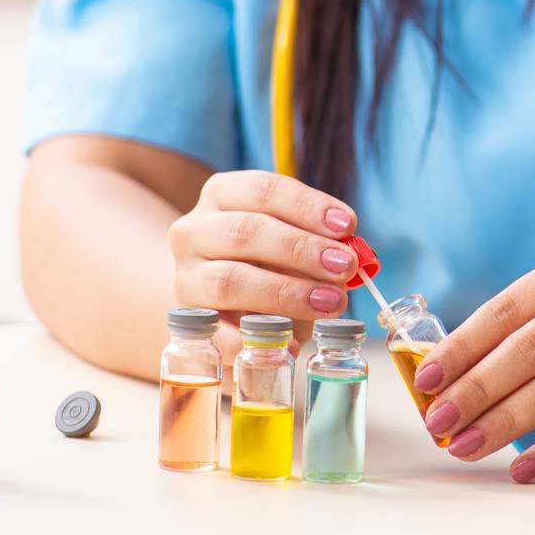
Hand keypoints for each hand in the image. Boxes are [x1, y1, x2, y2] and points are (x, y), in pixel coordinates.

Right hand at [168, 170, 358, 375]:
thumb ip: (315, 242)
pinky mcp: (185, 322)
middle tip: (344, 267)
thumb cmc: (263, 257)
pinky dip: (255, 340)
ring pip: (230, 280)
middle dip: (302, 249)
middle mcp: (194, 230)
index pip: (264, 189)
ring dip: (286, 292)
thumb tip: (349, 257)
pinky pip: (216, 332)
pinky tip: (291, 344)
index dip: (308, 206)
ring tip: (330, 302)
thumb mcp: (287, 238)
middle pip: (246, 232)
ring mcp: (185, 276)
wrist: (213, 294)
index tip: (347, 226)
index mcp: (223, 194)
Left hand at [409, 249, 534, 483]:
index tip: (427, 378)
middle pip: (532, 346)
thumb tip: (446, 380)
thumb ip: (521, 334)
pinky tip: (523, 467)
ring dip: (508, 421)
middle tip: (439, 419)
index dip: (465, 344)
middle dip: (478, 387)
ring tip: (466, 445)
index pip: (509, 306)